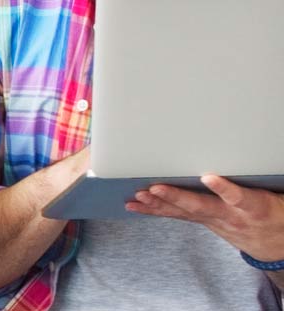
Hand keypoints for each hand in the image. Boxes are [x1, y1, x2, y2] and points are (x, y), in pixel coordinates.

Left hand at [127, 174, 283, 261]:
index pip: (239, 198)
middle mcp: (230, 217)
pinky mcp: (203, 222)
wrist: (276, 244)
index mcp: (254, 207)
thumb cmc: (276, 212)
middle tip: (155, 188)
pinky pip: (177, 217)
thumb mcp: (278, 196)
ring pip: (184, 214)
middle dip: (177, 198)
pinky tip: (135, 206)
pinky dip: (155, 211)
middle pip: (201, 207)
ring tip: (137, 197)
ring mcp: (214, 221)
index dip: (224, 190)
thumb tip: (256, 159)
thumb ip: (261, 182)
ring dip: (158, 205)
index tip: (209, 177)